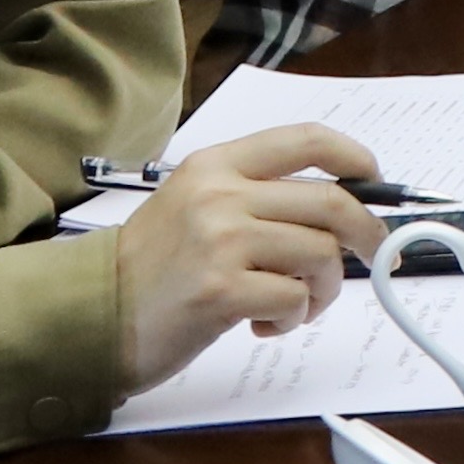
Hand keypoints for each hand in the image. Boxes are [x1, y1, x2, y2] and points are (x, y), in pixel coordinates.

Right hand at [107, 129, 388, 389]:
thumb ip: (257, 197)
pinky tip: (261, 324)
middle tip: (370, 256)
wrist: (89, 316)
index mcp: (217, 164)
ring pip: (322, 254)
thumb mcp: (195, 207)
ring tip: (293, 304)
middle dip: (367, 233)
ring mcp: (221, 241)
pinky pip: (295, 299)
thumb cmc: (151, 269)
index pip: (306, 139)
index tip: (375, 181)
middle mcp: (221, 194)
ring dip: (322, 288)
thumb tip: (344, 205)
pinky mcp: (221, 291)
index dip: (355, 157)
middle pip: (332, 202)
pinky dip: (292, 318)